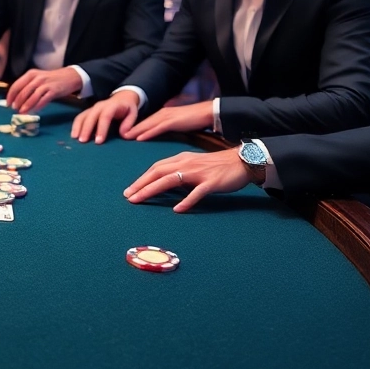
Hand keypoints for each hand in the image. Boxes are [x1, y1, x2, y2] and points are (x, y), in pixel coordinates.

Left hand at [5, 68, 81, 113]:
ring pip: (32, 96)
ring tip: (22, 112)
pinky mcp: (54, 91)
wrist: (70, 76)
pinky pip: (43, 100)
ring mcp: (46, 84)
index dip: (11, 95)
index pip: (16, 85)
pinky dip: (37, 106)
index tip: (8, 104)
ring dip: (26, 105)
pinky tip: (34, 111)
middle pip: (23, 91)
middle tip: (14, 109)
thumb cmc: (51, 79)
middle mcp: (37, 78)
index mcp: (31, 74)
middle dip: (17, 102)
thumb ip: (28, 86)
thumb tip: (16, 99)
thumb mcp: (38, 78)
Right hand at [71, 91, 139, 143]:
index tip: (98, 141)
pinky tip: (74, 135)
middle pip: (91, 116)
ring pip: (83, 116)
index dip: (101, 129)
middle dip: (86, 129)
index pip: (105, 116)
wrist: (122, 97)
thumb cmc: (128, 108)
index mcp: (112, 106)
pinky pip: (80, 117)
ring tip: (75, 139)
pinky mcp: (88, 111)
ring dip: (78, 127)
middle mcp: (100, 106)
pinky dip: (75, 125)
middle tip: (83, 141)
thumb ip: (129, 123)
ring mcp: (93, 108)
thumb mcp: (133, 113)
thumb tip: (123, 134)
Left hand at [123, 148, 250, 212]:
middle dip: (140, 184)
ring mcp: (198, 173)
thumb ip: (179, 172)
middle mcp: (187, 164)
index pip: (156, 168)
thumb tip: (164, 185)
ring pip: (170, 180)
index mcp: (181, 159)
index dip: (141, 178)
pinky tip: (176, 210)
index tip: (129, 190)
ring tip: (140, 200)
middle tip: (127, 196)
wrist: (242, 161)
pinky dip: (186, 201)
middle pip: (158, 172)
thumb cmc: (217, 166)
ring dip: (152, 190)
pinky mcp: (211, 182)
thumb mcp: (194, 166)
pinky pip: (196, 193)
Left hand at [125, 101, 214, 140]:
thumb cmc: (194, 120)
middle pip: (143, 123)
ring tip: (124, 137)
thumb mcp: (177, 124)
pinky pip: (158, 127)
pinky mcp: (173, 121)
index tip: (123, 135)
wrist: (208, 112)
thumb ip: (167, 128)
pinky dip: (148, 132)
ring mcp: (167, 117)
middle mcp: (162, 114)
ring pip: (147, 125)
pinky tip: (139, 138)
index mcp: (162, 116)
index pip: (145, 123)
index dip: (134, 129)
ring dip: (135, 131)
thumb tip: (159, 134)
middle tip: (119, 136)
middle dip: (130, 130)